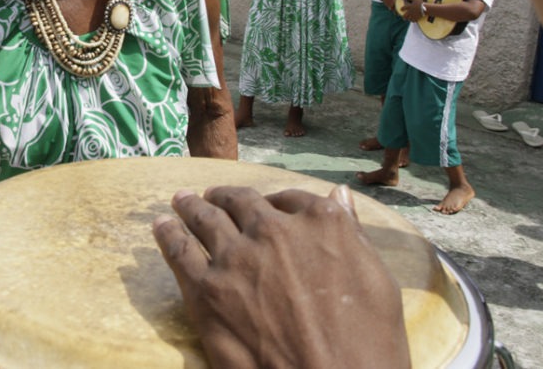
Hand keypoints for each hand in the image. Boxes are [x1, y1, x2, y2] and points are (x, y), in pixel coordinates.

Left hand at [153, 185, 408, 368]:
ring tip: (181, 200)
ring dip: (192, 205)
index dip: (276, 202)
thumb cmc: (368, 347)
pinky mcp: (206, 289)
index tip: (268, 206)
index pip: (291, 199)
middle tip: (212, 195)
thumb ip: (352, 234)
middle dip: (226, 198)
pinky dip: (168, 235)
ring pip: (206, 218)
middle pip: (242, 204)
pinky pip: (179, 251)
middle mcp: (274, 230)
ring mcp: (237, 257)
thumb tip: (339, 196)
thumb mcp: (379, 283)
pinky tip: (162, 226)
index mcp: (321, 223)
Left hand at [399, 0, 423, 21]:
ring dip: (408, 19)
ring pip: (408, 19)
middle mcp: (409, 12)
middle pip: (404, 16)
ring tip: (408, 19)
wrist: (425, 8)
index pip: (402, 8)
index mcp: (409, 7)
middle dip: (404, 17)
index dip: (401, 9)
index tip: (401, 10)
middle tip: (404, 17)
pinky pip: (413, 21)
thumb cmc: (420, 3)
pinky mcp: (416, 18)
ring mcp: (412, 15)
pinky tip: (413, 20)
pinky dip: (413, 21)